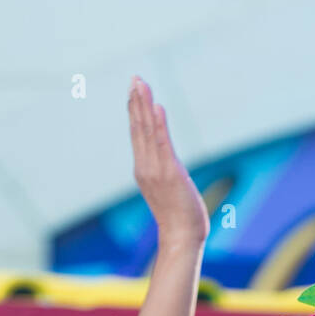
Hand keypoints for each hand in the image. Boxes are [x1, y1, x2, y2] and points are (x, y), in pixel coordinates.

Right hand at [128, 76, 208, 247]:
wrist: (181, 238)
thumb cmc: (178, 218)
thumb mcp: (168, 190)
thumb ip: (164, 173)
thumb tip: (169, 165)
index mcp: (144, 169)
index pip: (138, 134)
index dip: (135, 111)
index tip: (133, 90)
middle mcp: (145, 166)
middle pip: (139, 128)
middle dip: (136, 101)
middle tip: (135, 78)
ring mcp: (156, 169)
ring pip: (148, 131)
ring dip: (144, 105)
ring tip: (141, 83)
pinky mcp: (170, 172)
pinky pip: (163, 143)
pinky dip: (159, 123)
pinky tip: (157, 106)